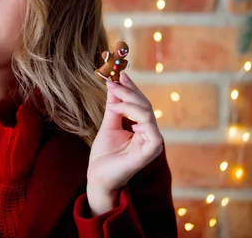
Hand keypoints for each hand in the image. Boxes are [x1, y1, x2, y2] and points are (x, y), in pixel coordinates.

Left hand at [87, 72, 163, 193]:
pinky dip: (135, 115)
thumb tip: (114, 84)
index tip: (120, 74)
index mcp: (143, 129)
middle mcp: (151, 134)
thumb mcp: (108, 124)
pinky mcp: (151, 150)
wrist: (98, 176)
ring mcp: (153, 142)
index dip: (131, 88)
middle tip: (114, 80)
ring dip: (129, 100)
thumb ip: (114, 106)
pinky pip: (149, 126)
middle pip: (145, 105)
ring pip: (147, 113)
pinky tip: (120, 112)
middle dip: (129, 90)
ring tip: (112, 97)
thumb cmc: (104, 154)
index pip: (140, 104)